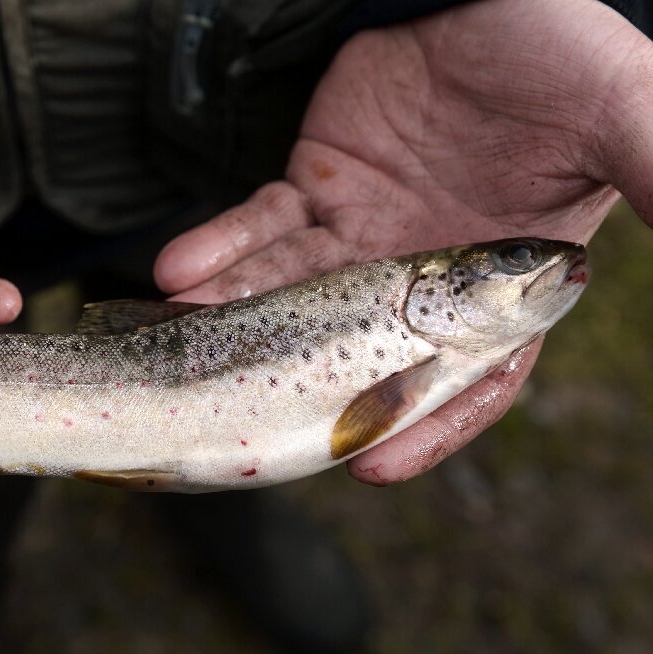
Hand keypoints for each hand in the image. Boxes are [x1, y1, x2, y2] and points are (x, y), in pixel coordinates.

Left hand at [154, 0, 649, 482]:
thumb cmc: (558, 55)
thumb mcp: (617, 111)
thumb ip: (652, 169)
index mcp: (498, 285)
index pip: (467, 377)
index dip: (426, 426)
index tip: (376, 467)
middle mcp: (420, 277)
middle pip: (356, 355)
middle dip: (300, 389)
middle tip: (249, 418)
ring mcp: (360, 238)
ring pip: (290, 296)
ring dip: (236, 321)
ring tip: (188, 337)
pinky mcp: (313, 191)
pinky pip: (257, 227)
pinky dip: (218, 250)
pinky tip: (180, 272)